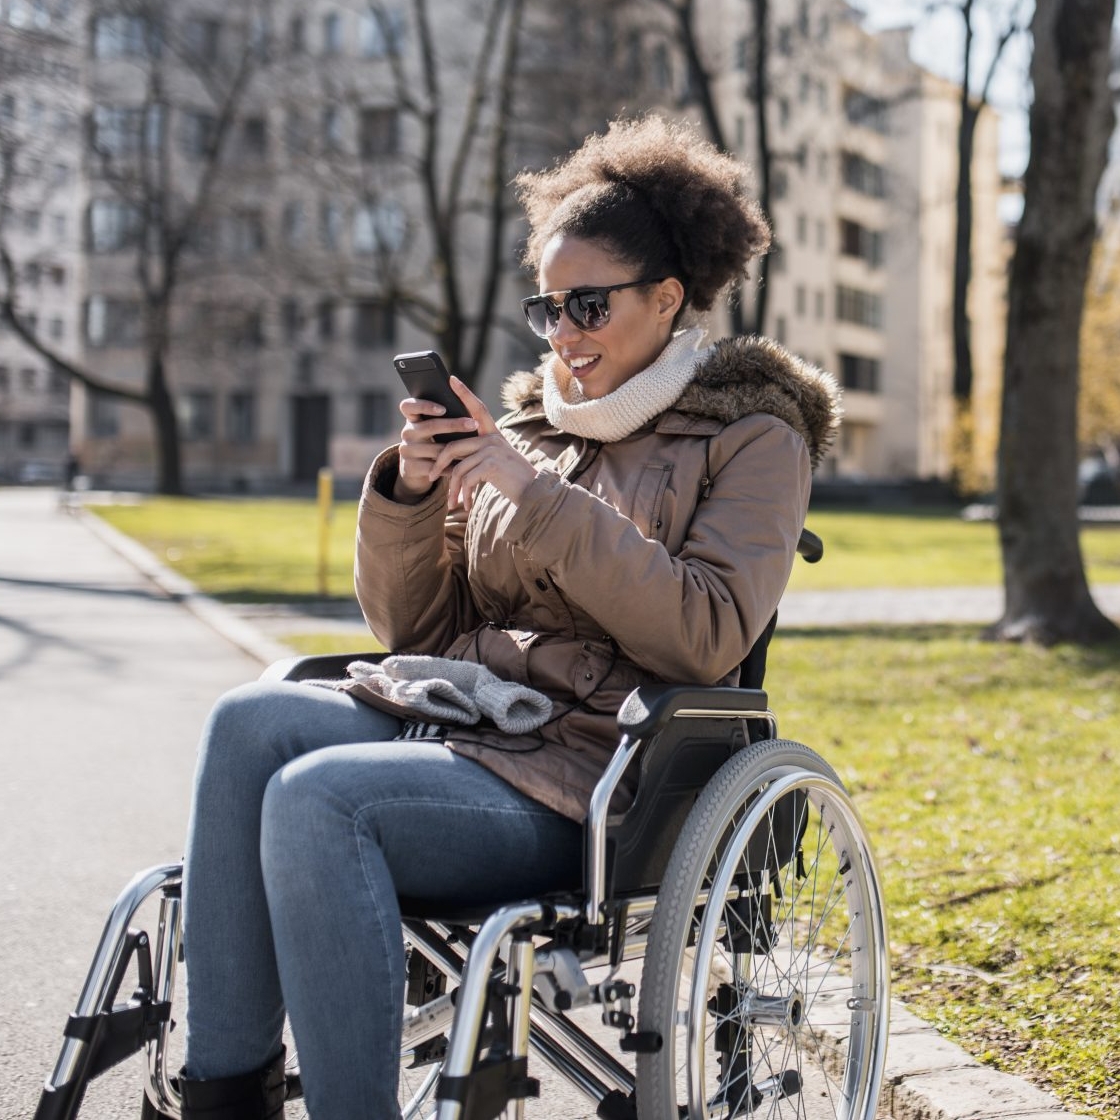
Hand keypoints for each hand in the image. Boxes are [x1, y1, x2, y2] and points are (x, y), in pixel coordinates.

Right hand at [393, 381, 480, 502]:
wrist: (419, 470)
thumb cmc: (434, 441)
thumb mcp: (435, 428)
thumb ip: (444, 414)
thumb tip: (463, 397)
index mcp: (412, 418)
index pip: (408, 406)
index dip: (424, 406)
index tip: (444, 408)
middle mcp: (406, 432)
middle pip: (428, 426)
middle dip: (453, 425)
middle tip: (473, 424)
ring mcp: (406, 450)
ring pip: (434, 449)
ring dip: (456, 449)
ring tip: (475, 447)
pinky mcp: (409, 468)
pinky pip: (434, 467)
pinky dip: (450, 467)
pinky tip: (463, 465)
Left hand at [428, 377, 536, 512]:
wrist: (533, 493)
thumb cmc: (512, 480)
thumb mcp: (494, 462)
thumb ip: (477, 454)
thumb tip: (450, 458)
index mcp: (493, 434)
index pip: (477, 408)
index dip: (463, 393)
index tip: (451, 378)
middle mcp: (493, 438)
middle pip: (454, 446)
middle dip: (439, 464)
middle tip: (432, 477)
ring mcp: (492, 450)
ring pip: (458, 467)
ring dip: (452, 488)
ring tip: (452, 502)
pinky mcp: (492, 464)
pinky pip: (467, 479)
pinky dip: (464, 495)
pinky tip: (465, 505)